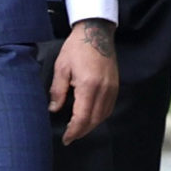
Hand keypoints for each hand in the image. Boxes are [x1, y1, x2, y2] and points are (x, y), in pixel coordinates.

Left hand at [49, 18, 118, 143]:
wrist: (95, 32)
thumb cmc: (76, 47)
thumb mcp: (61, 67)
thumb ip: (58, 90)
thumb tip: (54, 109)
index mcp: (88, 85)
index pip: (82, 117)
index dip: (73, 131)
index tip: (66, 139)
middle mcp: (103, 89)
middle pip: (94, 120)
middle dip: (81, 132)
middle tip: (70, 138)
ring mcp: (112, 88)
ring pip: (103, 116)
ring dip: (91, 126)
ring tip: (78, 130)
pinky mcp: (115, 85)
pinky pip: (109, 107)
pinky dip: (99, 116)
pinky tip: (90, 117)